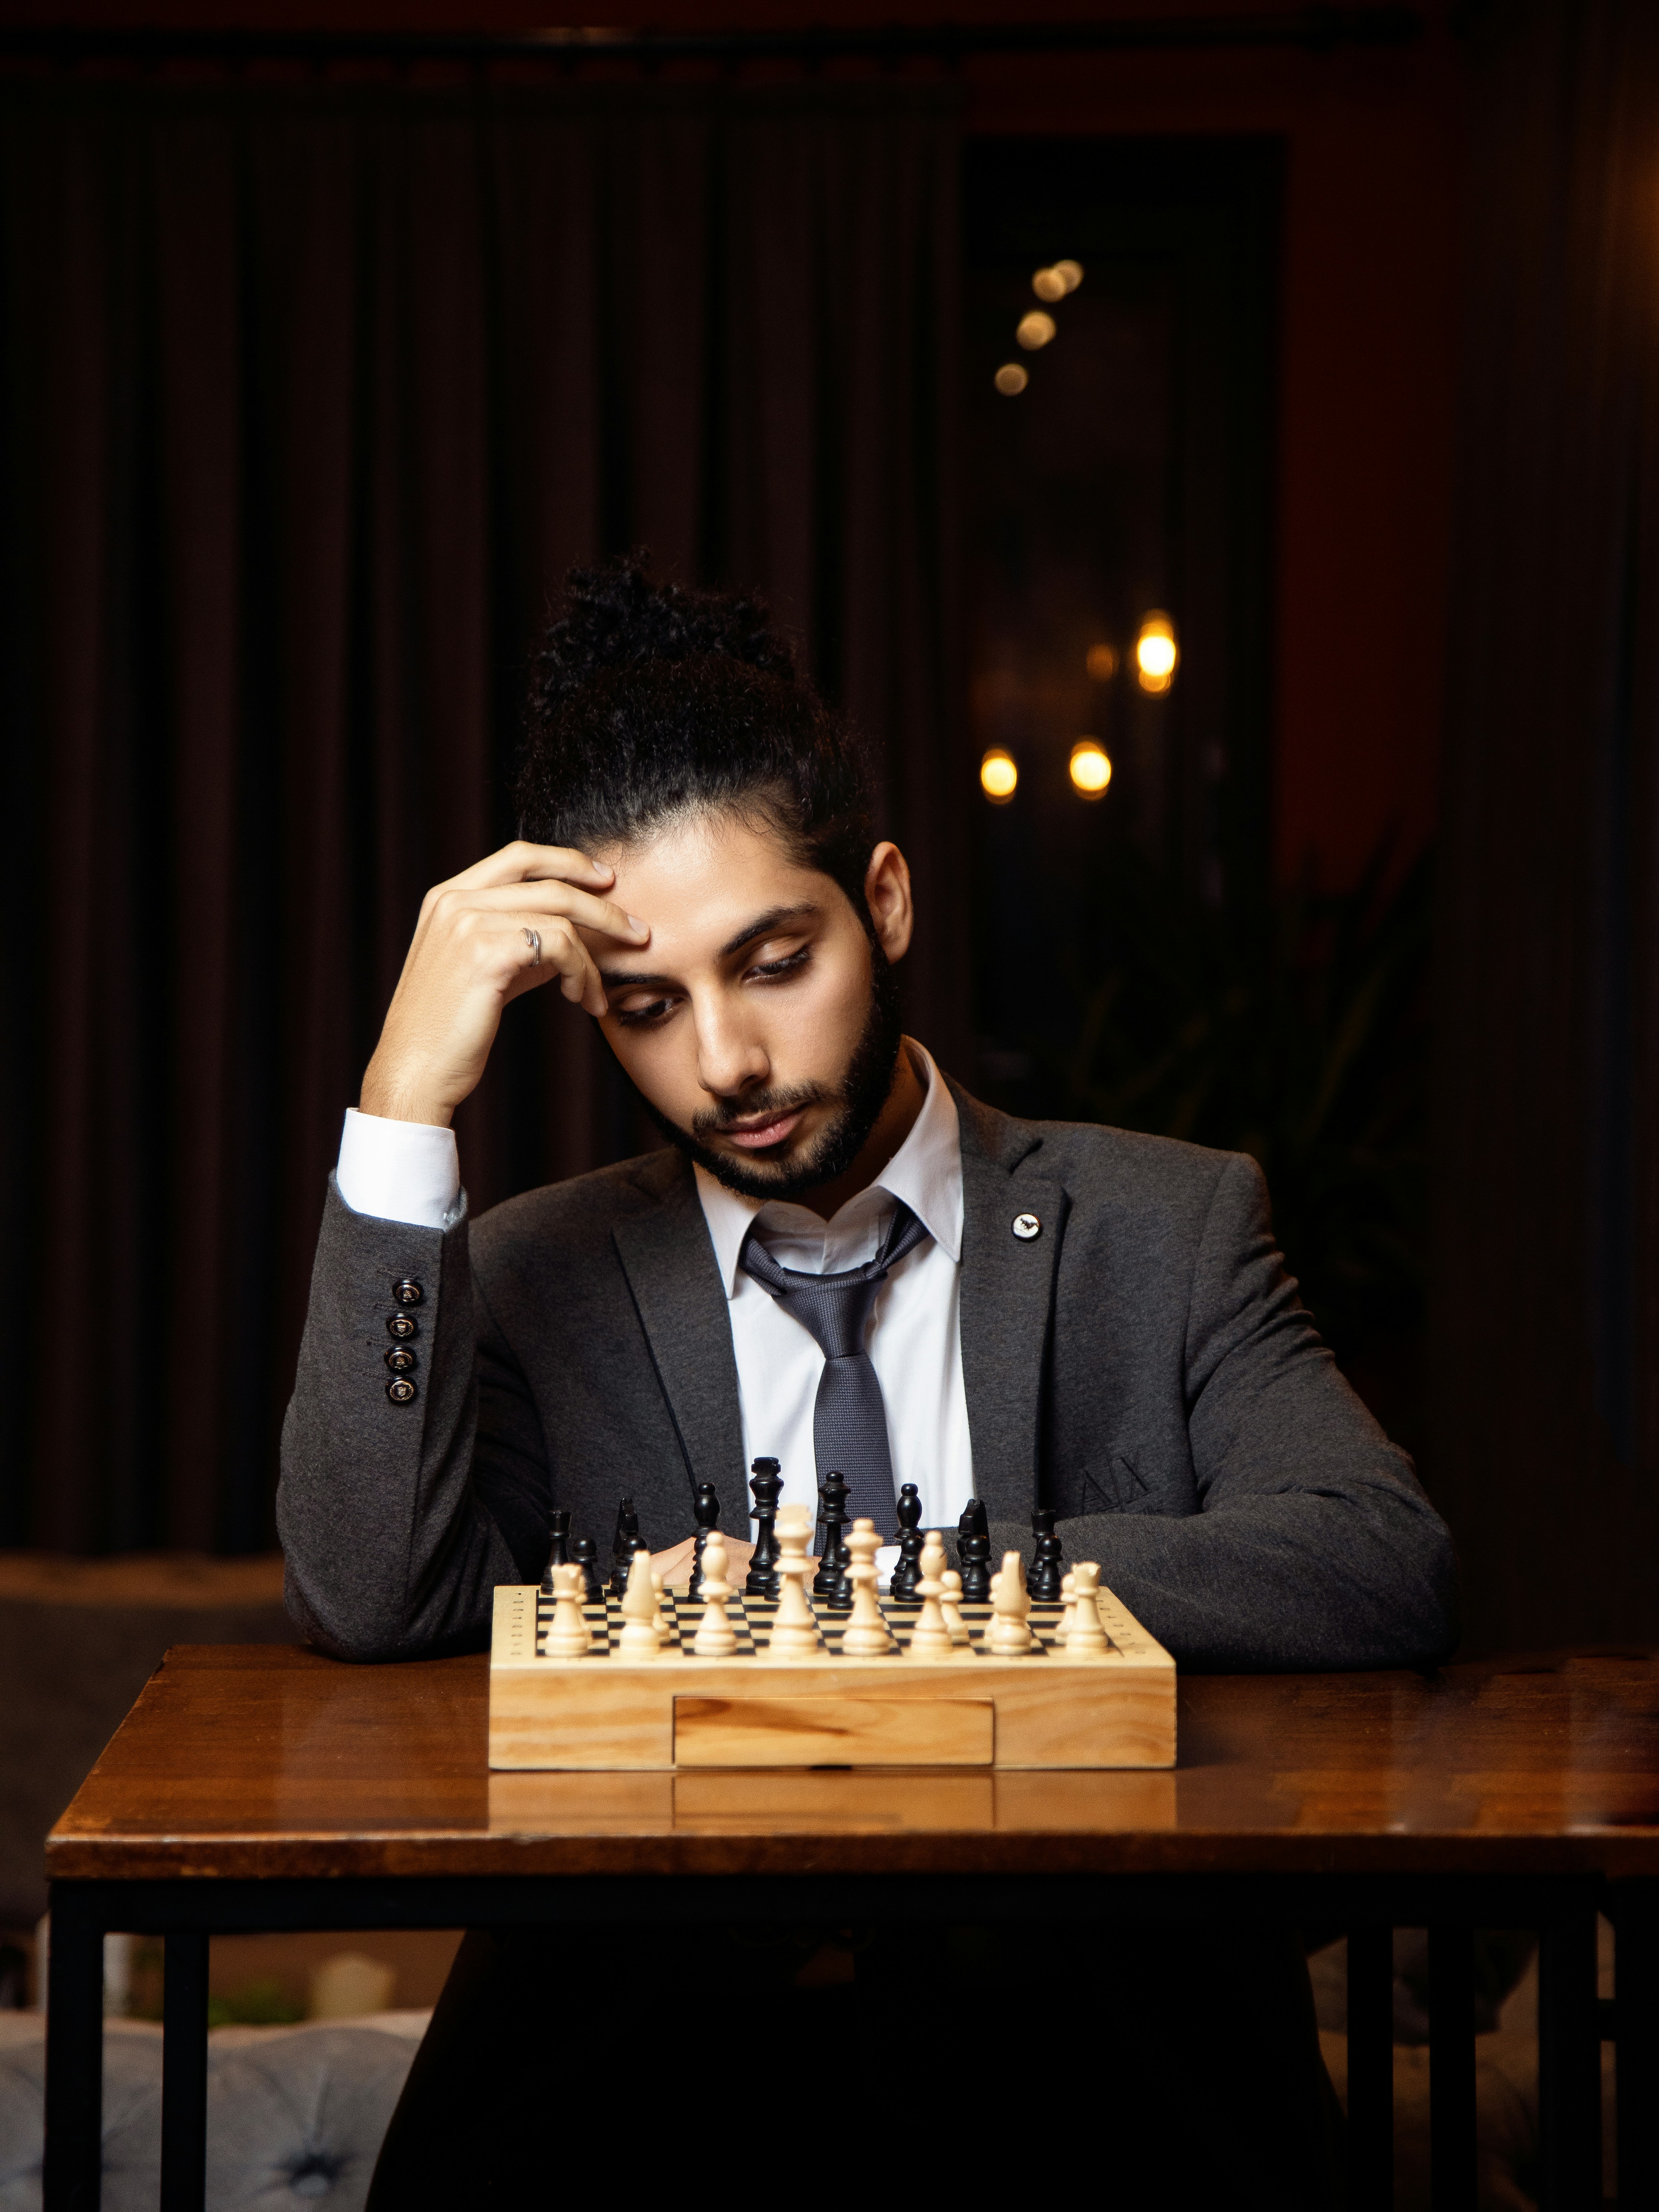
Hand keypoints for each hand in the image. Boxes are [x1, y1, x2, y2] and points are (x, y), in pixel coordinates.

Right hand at [359, 842, 646, 1125]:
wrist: (414, 1070)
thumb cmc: (451, 1029)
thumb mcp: (485, 970)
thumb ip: (520, 942)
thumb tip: (574, 934)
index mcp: (448, 896)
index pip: (519, 856)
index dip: (568, 862)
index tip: (605, 880)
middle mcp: (454, 900)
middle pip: (548, 880)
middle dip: (602, 904)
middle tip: (637, 931)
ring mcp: (467, 923)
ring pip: (560, 917)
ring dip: (594, 956)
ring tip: (597, 993)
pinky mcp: (485, 954)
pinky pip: (558, 947)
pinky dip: (582, 973)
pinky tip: (583, 1000)